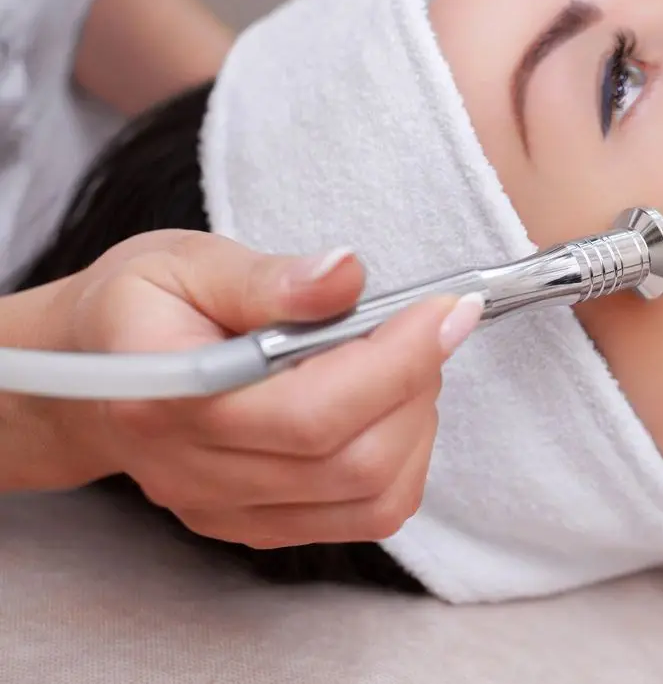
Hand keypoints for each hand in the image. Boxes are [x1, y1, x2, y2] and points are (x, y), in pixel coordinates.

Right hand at [47, 230, 480, 547]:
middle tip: (424, 325)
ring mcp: (227, 510)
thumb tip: (347, 275)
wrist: (90, 370)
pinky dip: (403, 459)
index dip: (397, 362)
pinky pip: (365, 516)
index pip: (309, 412)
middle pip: (352, 462)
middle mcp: (194, 472)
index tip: (447, 309)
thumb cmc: (142, 307)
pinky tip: (388, 403)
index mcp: (166, 398)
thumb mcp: (187, 262)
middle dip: (416, 386)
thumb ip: (268, 276)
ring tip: (404, 360)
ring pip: (371, 498)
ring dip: (417, 423)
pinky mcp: (257, 527)